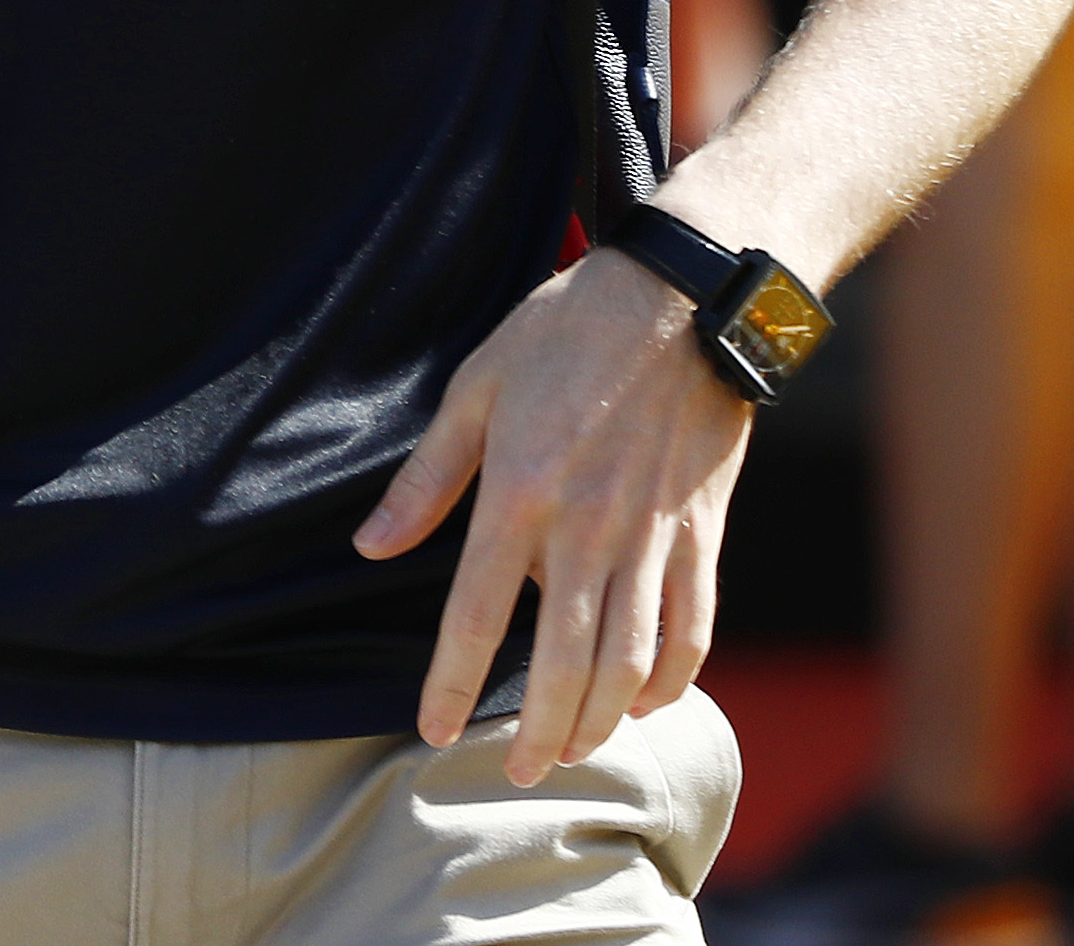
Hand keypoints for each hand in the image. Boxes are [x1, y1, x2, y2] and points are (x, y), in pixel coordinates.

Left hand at [353, 249, 752, 783]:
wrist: (682, 299)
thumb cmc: (564, 332)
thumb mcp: (475, 388)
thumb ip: (426, 479)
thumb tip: (371, 546)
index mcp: (520, 494)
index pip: (476, 615)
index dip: (453, 683)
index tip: (433, 730)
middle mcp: (589, 530)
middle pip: (564, 661)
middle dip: (540, 731)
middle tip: (518, 772)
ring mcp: (653, 537)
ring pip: (633, 660)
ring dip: (604, 719)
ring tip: (575, 750)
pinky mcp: (702, 533)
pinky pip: (694, 627)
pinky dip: (675, 679)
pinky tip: (649, 703)